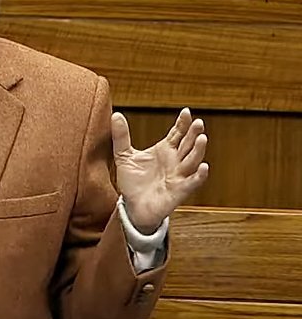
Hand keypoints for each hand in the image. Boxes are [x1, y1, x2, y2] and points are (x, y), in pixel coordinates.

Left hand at [112, 108, 208, 233]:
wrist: (133, 207)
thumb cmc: (133, 182)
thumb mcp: (124, 156)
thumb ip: (121, 136)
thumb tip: (115, 115)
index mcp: (165, 150)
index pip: (177, 133)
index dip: (182, 123)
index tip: (186, 111)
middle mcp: (175, 161)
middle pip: (188, 144)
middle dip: (194, 133)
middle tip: (198, 122)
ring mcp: (179, 175)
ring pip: (193, 160)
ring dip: (198, 150)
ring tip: (202, 138)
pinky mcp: (180, 191)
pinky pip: (192, 182)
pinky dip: (199, 175)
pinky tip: (203, 166)